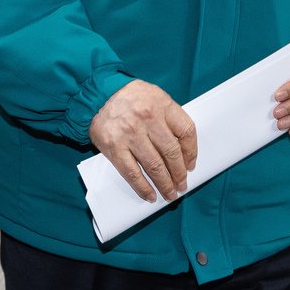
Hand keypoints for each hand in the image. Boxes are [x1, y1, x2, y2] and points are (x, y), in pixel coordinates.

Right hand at [88, 80, 196, 202]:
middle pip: (171, 152)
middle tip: (181, 185)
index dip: (191, 152)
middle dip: (179, 174)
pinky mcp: (114, 146)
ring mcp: (130, 133)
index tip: (190, 165)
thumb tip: (182, 150)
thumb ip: (168, 117)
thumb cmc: (129, 97)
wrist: (98, 95)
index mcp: (161, 103)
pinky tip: (150, 194)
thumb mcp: (154, 96)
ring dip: (165, 184)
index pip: (186, 131)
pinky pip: (132, 173)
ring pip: (154, 166)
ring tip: (169, 193)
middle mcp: (147, 118)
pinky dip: (143, 187)